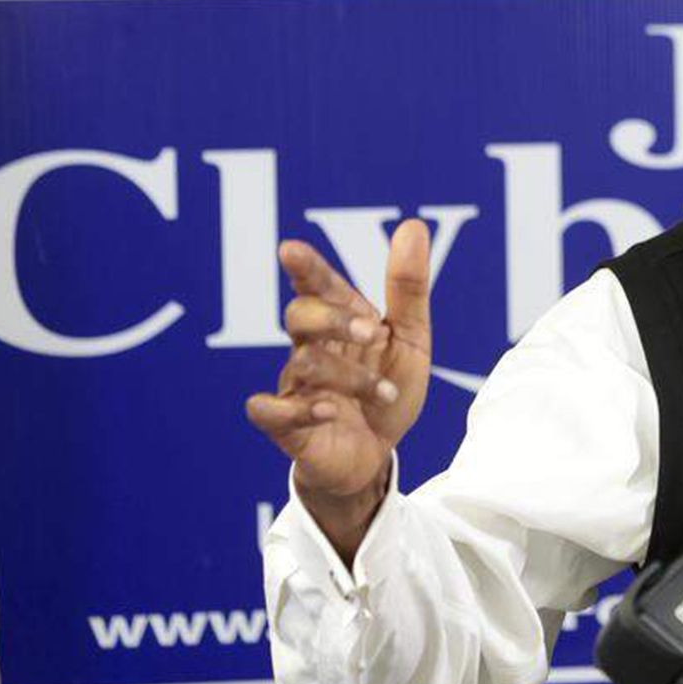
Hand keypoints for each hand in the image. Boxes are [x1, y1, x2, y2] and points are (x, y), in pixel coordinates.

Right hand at [245, 219, 430, 562]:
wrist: (377, 458)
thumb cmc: (387, 392)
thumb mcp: (410, 340)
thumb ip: (408, 289)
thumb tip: (413, 225)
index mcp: (340, 323)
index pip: (317, 286)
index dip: (305, 267)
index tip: (290, 250)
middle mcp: (311, 349)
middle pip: (300, 316)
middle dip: (332, 317)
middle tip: (370, 330)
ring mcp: (296, 387)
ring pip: (304, 363)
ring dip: (350, 376)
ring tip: (385, 393)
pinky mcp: (287, 427)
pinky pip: (269, 410)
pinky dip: (298, 408)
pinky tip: (330, 411)